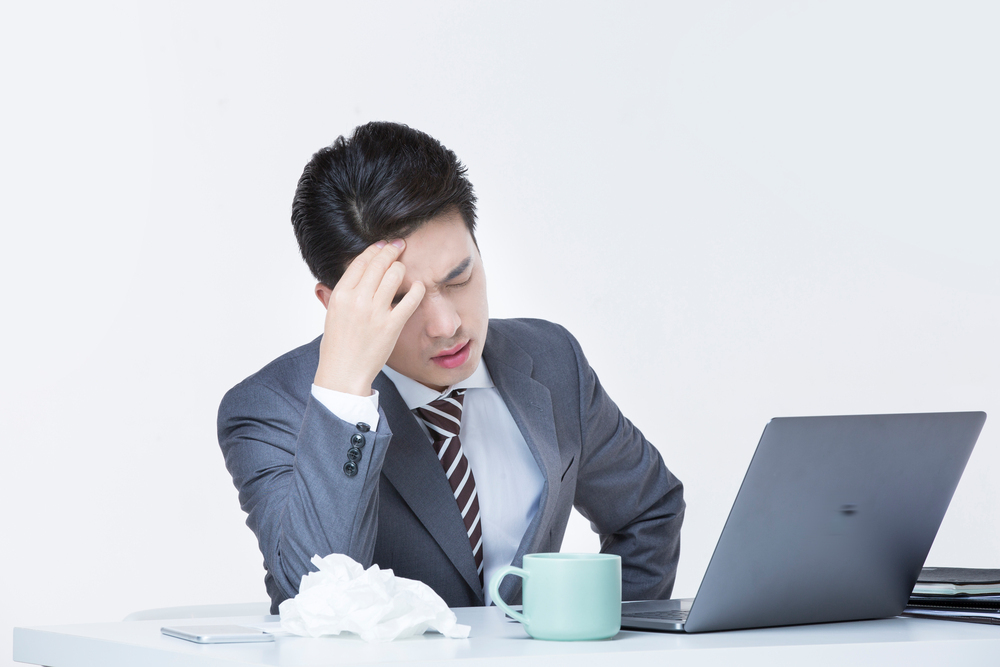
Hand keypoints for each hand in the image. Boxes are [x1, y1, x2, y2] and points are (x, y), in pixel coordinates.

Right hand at [314, 240, 424, 394]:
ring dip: (402, 268)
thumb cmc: (337, 345)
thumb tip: (347, 274)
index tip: (383, 245)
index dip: (374, 250)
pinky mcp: (391, 325)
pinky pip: (410, 299)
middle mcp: (357, 300)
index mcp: (340, 295)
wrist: (343, 373)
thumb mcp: (332, 313)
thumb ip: (340, 293)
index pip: (361, 262)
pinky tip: (419, 286)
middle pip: (379, 263)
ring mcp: (375, 312)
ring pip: (395, 275)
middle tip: (400, 246)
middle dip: (391, 251)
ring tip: (404, 270)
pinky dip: (418, 289)